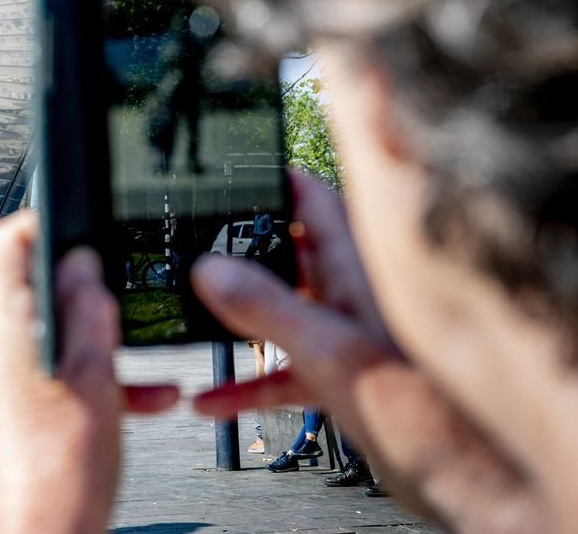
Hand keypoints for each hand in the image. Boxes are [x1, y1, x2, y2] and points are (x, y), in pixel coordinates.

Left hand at [0, 211, 177, 532]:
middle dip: (72, 290)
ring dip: (81, 338)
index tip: (69, 220)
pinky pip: (25, 371)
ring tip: (126, 359)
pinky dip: (67, 372)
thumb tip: (81, 265)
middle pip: (15, 289)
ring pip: (28, 332)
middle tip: (111, 299)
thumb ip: (89, 313)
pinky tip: (118, 394)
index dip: (39, 222)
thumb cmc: (57, 482)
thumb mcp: (96, 383)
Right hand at [192, 173, 549, 531]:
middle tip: (187, 253)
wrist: (469, 482)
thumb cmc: (428, 412)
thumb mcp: (328, 353)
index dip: (270, 182)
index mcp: (358, 271)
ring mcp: (347, 336)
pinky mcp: (343, 378)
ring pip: (280, 315)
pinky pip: (285, 370)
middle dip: (235, 256)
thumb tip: (211, 268)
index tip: (225, 174)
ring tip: (190, 324)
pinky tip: (212, 401)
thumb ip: (267, 308)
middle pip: (285, 256)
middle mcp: (352, 296)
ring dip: (236, 324)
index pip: (312, 201)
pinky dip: (249, 381)